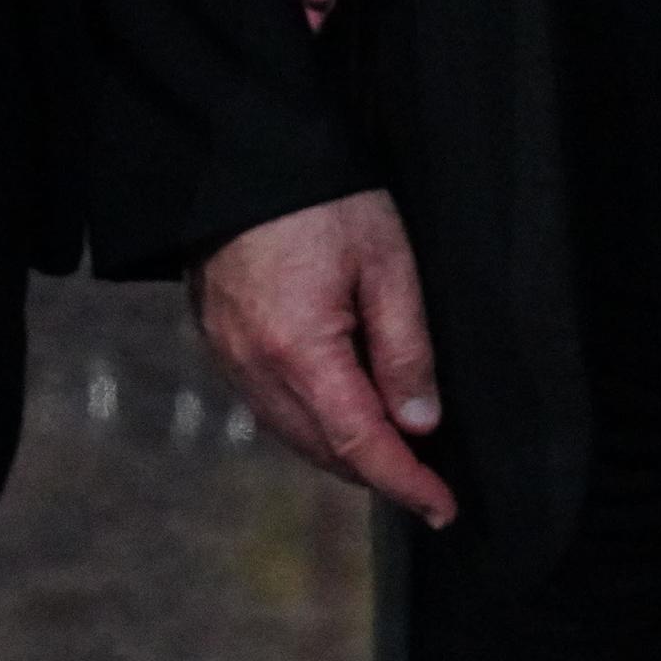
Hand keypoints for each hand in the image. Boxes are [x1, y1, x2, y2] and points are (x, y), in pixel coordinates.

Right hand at [193, 190, 454, 526]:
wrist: (242, 152)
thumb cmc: (321, 198)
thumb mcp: (386, 261)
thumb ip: (406, 347)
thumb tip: (421, 423)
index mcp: (301, 353)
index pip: (362, 447)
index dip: (406, 484)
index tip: (442, 508)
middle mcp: (256, 368)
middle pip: (324, 451)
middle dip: (377, 472)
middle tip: (428, 473)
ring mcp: (229, 357)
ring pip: (293, 434)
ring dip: (342, 450)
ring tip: (391, 444)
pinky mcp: (218, 340)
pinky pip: (268, 405)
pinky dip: (309, 421)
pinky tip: (339, 404)